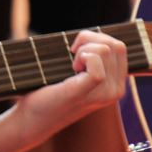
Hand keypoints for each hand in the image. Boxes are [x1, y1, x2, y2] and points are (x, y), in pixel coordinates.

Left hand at [13, 30, 127, 141]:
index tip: (76, 49)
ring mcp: (104, 94)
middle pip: (116, 45)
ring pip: (106, 50)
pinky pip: (96, 64)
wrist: (32, 117)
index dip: (96, 39)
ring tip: (71, 65)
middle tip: (71, 53)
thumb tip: (92, 34)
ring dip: (84, 48)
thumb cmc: (49, 90)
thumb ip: (90, 57)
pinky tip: (71, 68)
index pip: (120, 47)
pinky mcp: (86, 92)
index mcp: (115, 84)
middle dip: (90, 39)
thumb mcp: (76, 72)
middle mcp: (115, 90)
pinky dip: (82, 56)